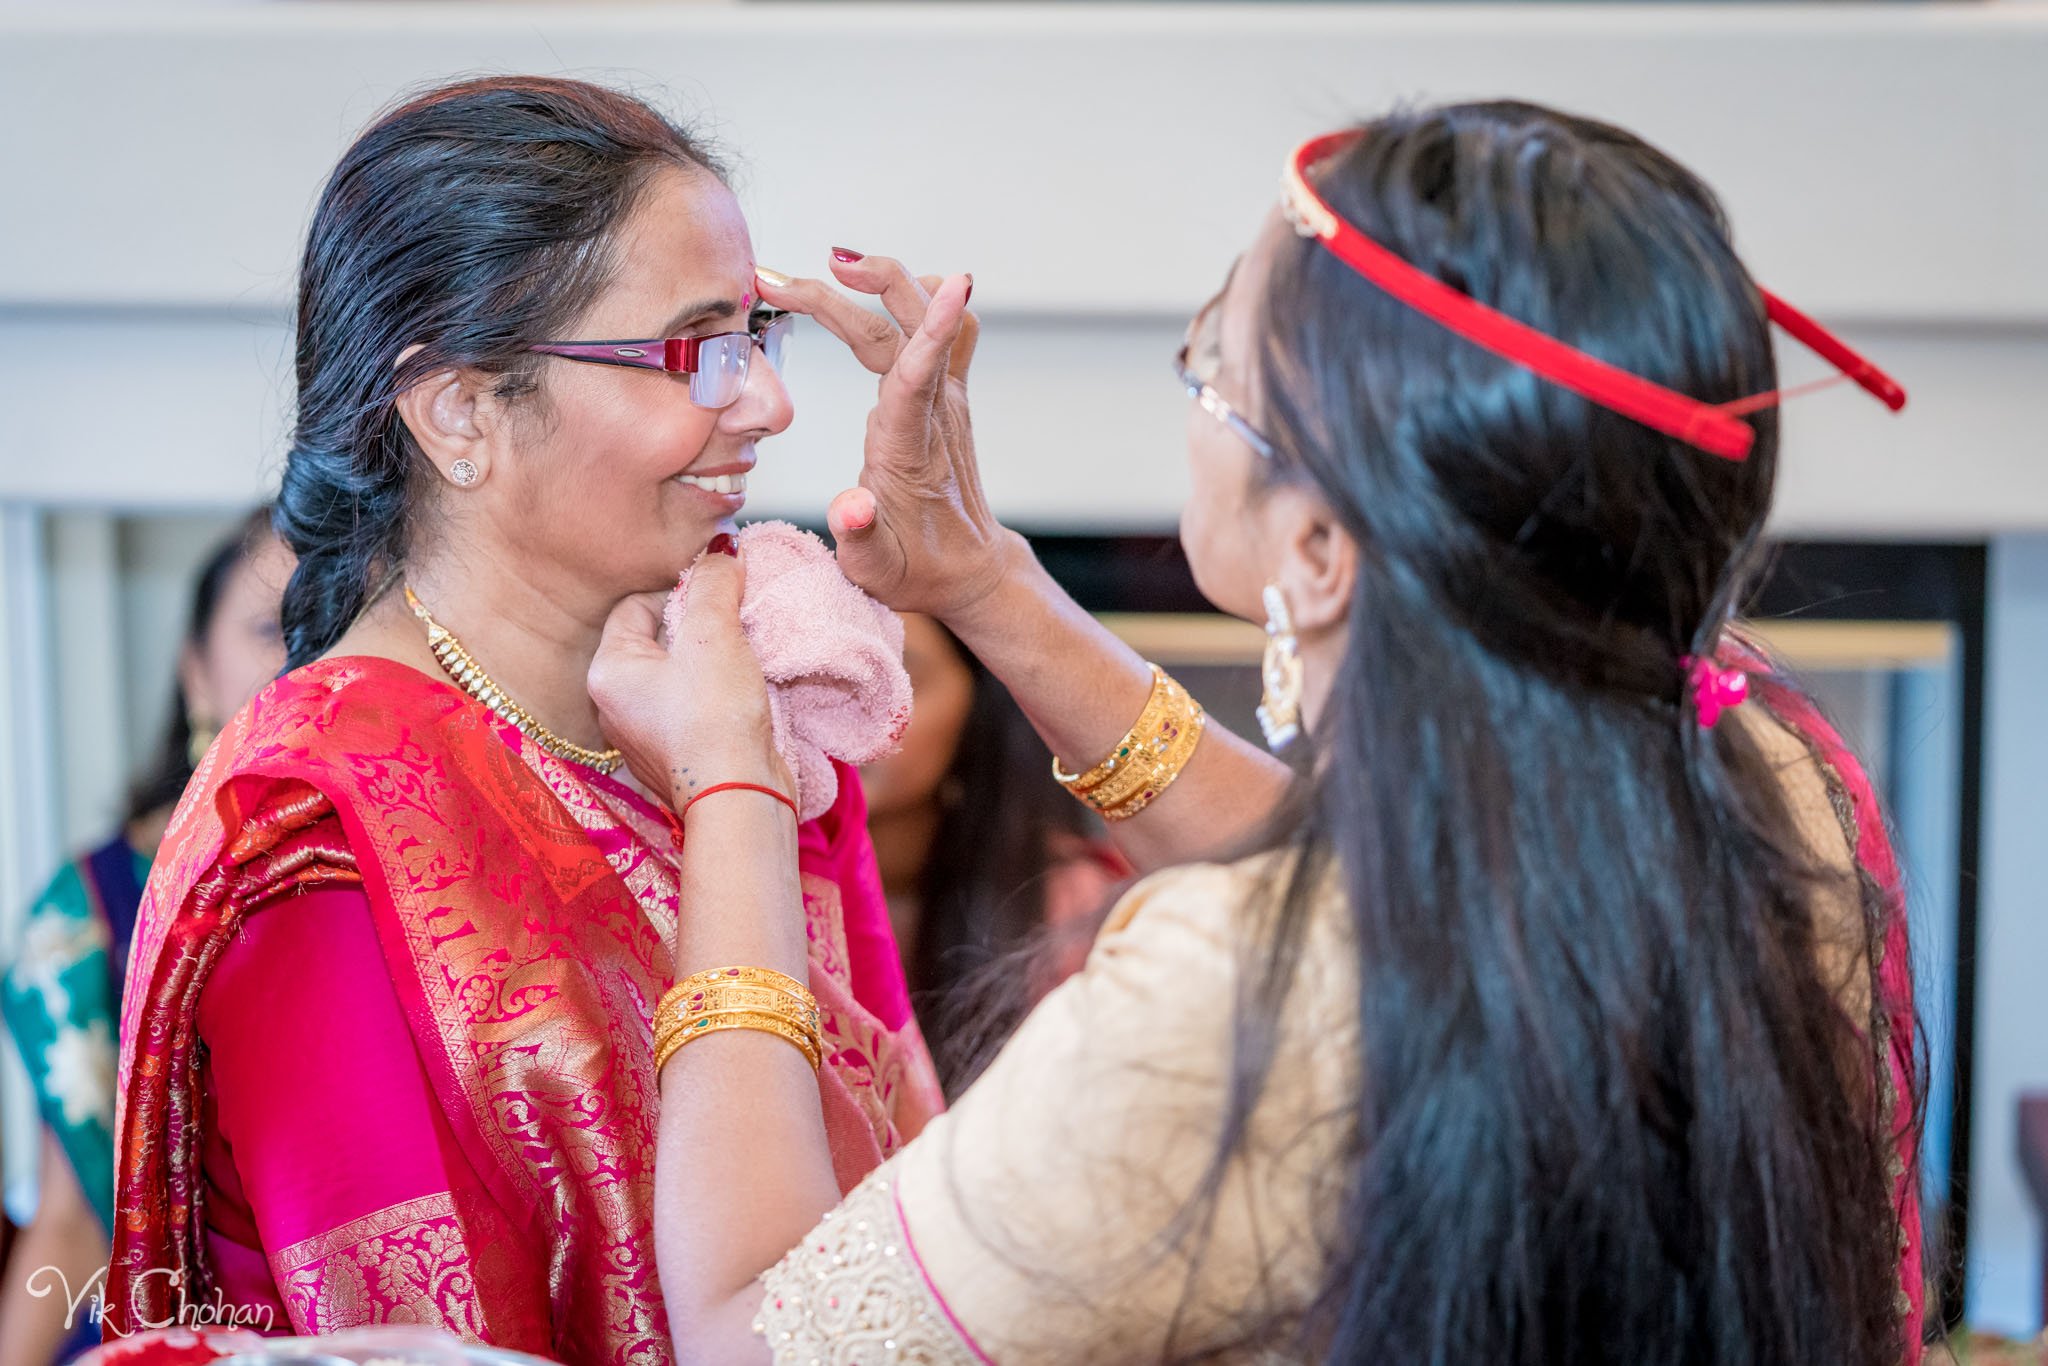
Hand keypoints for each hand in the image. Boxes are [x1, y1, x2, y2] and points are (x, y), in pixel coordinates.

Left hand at [588, 545, 792, 813]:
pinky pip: (696, 706)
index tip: (720, 593)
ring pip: (680, 674)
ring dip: (715, 659)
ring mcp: (646, 734)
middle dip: (701, 625)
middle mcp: (616, 705)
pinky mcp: (679, 755)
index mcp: (609, 671)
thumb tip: (722, 551)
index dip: (680, 590)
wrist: (739, 798)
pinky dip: (721, 694)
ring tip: (747, 654)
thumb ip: (714, 582)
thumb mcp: (714, 633)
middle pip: (659, 639)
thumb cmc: (715, 720)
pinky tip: (748, 691)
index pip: (636, 605)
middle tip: (737, 621)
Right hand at [754, 255, 1015, 625]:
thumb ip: (857, 537)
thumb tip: (849, 505)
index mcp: (910, 446)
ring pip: (924, 317)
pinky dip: (915, 295)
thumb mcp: (875, 571)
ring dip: (885, 280)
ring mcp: (945, 397)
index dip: (932, 327)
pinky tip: (881, 289)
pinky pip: (945, 328)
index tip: (955, 282)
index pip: (922, 376)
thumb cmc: (917, 570)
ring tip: (832, 267)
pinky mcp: (946, 393)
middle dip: (849, 292)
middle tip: (780, 281)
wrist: (968, 569)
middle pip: (904, 329)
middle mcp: (934, 411)